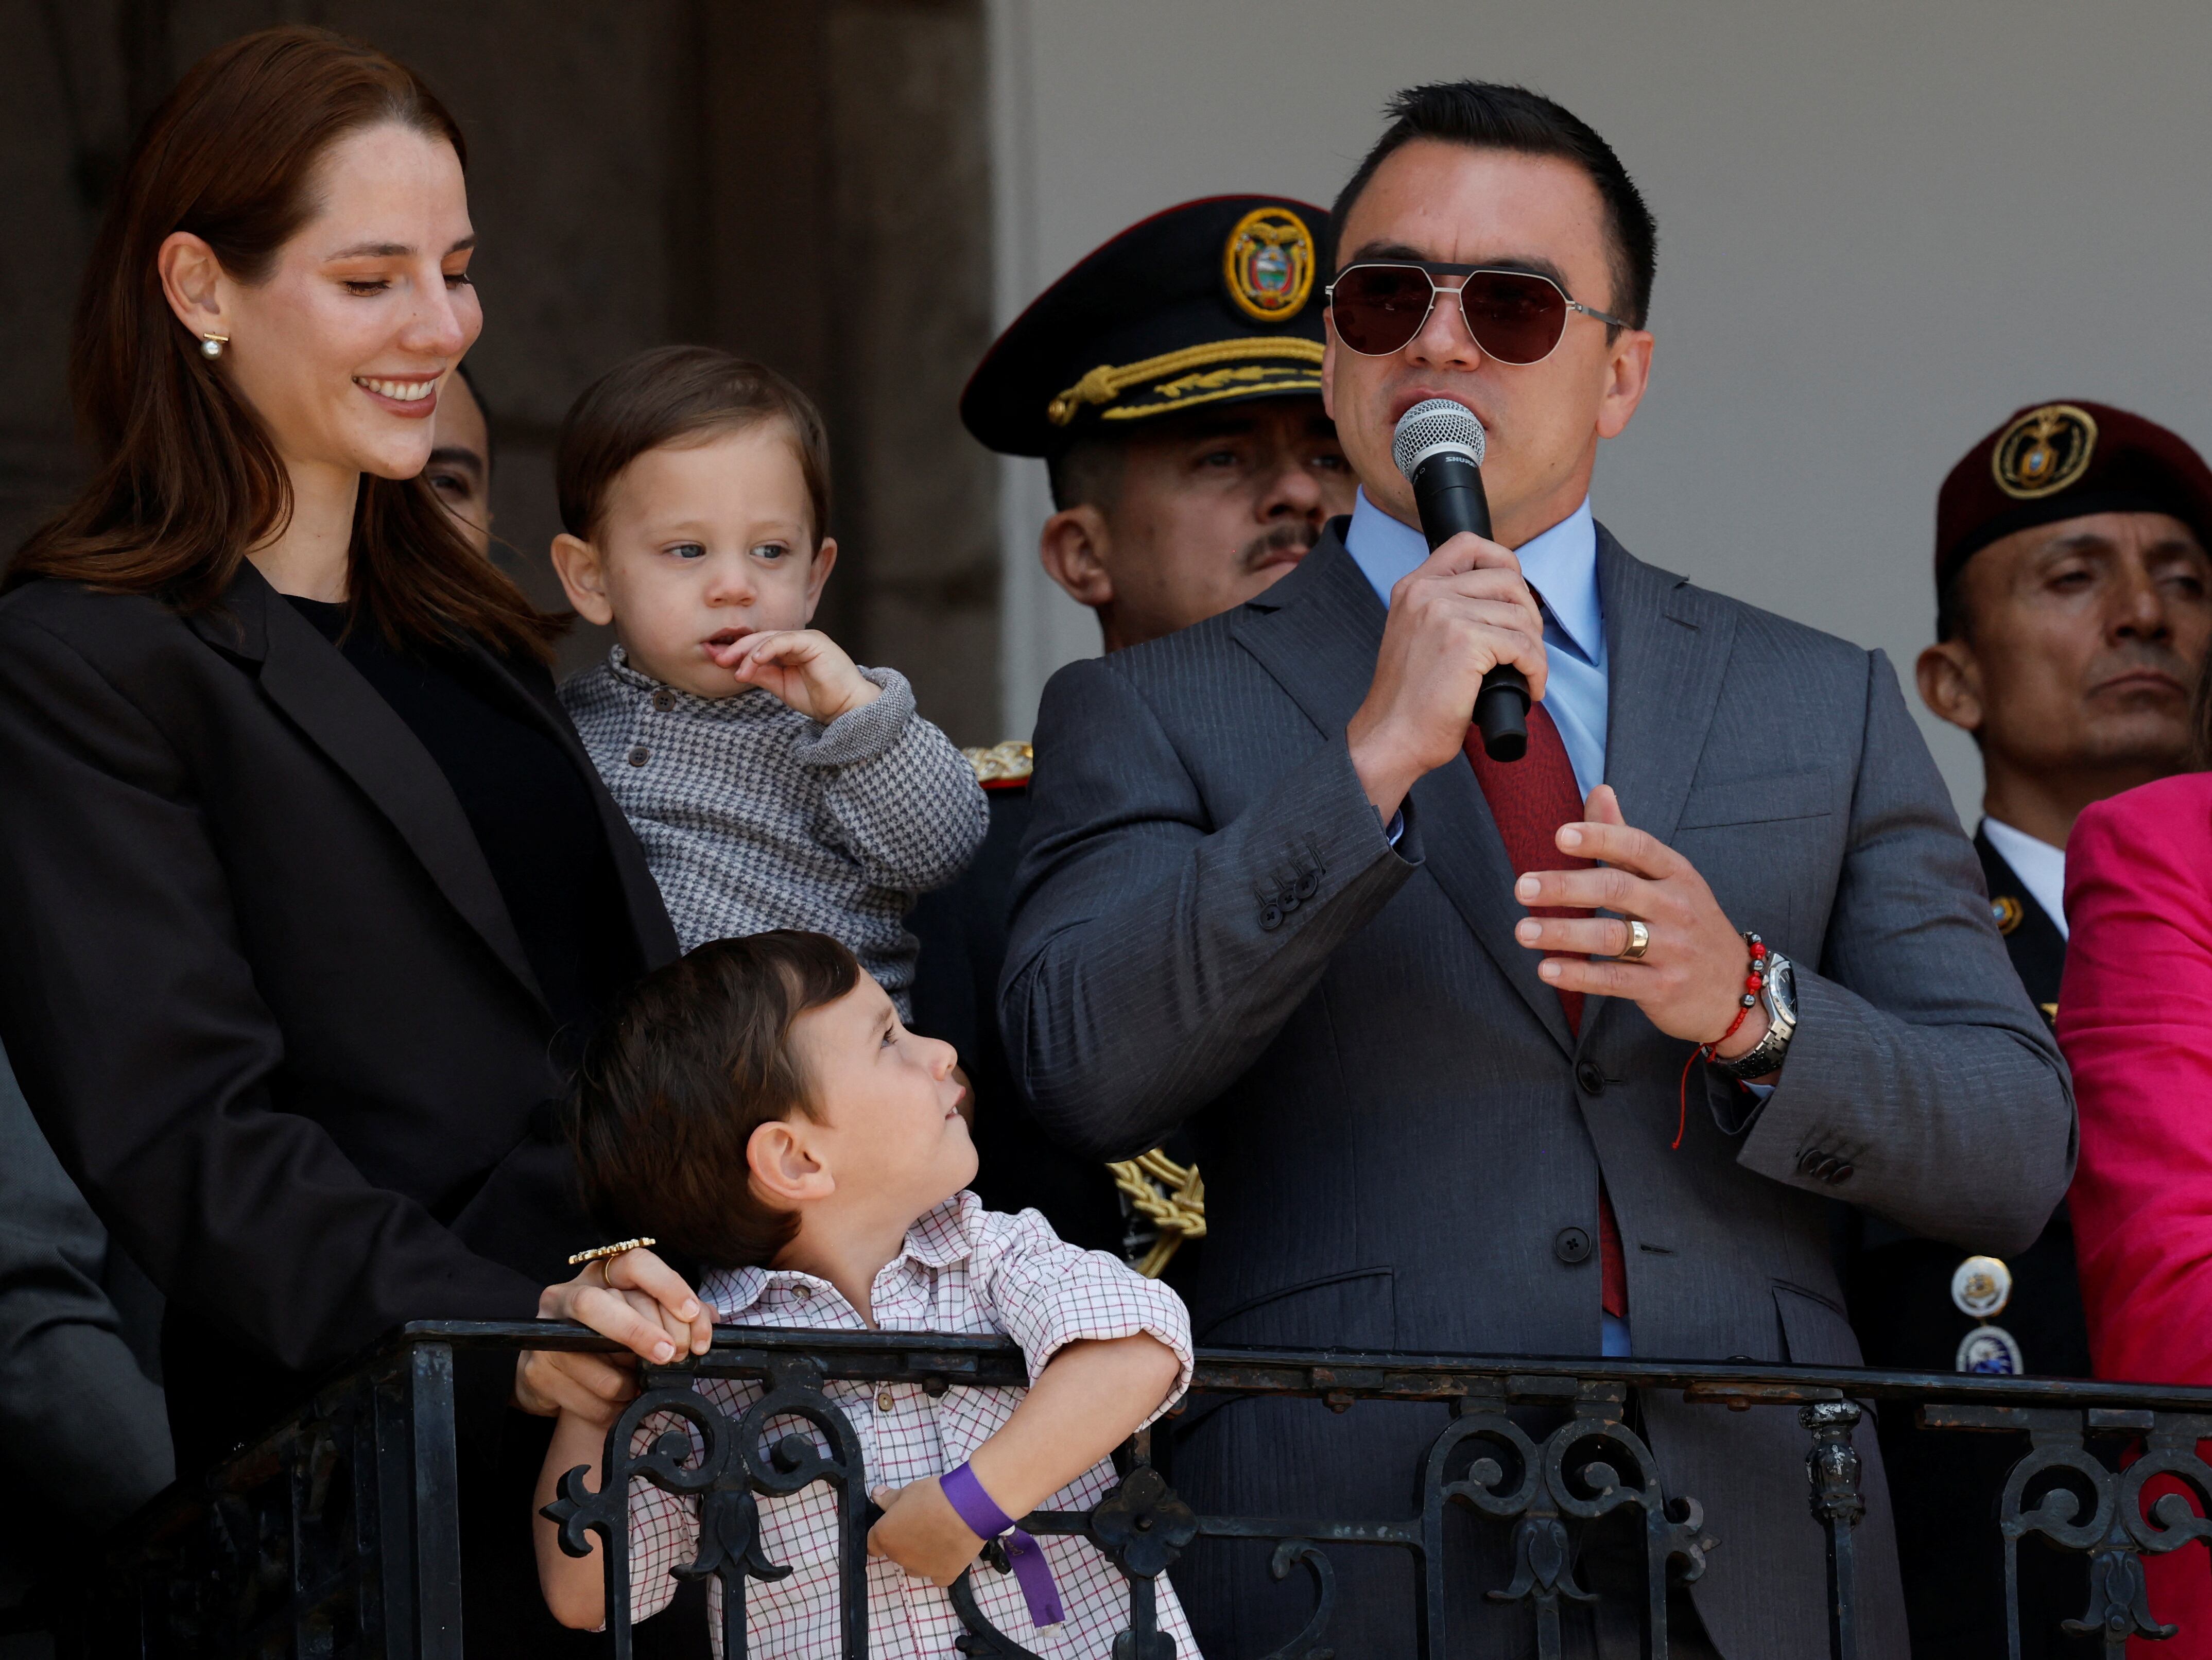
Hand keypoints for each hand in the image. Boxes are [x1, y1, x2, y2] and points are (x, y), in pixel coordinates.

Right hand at [515, 1247, 714, 1418]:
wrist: (559, 1378)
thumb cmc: (610, 1343)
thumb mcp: (644, 1321)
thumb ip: (677, 1316)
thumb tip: (709, 1319)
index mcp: (602, 1275)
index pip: (635, 1263)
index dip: (667, 1285)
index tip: (691, 1313)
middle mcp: (568, 1294)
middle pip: (602, 1302)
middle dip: (642, 1331)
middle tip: (673, 1354)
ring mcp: (546, 1330)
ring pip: (589, 1351)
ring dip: (626, 1377)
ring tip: (642, 1385)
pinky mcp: (534, 1368)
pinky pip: (580, 1391)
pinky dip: (609, 1403)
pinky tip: (620, 1401)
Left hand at [709, 629, 881, 721]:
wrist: (845, 708)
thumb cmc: (818, 698)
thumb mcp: (780, 686)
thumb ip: (761, 674)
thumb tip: (736, 668)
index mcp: (790, 649)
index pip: (758, 645)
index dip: (737, 651)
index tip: (716, 659)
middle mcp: (797, 640)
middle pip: (761, 638)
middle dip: (737, 649)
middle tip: (718, 658)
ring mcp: (807, 639)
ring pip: (771, 638)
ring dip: (749, 652)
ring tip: (735, 667)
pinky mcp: (815, 642)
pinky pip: (786, 641)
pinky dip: (768, 649)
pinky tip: (754, 660)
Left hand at [867, 1479, 984, 1585]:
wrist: (966, 1508)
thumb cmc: (933, 1497)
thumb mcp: (908, 1491)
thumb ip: (889, 1498)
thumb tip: (876, 1495)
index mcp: (886, 1537)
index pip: (872, 1544)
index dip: (881, 1534)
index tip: (892, 1525)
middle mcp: (900, 1558)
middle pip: (895, 1554)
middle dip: (903, 1541)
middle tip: (919, 1523)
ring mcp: (922, 1569)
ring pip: (914, 1567)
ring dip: (919, 1556)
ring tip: (936, 1536)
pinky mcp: (944, 1575)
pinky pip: (937, 1577)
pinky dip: (939, 1568)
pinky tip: (947, 1553)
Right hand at [1346, 530, 1547, 821]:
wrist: (1390, 738)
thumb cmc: (1409, 700)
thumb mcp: (1417, 636)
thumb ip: (1446, 611)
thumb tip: (1504, 603)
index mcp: (1413, 587)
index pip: (1468, 544)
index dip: (1503, 563)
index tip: (1514, 597)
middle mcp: (1426, 592)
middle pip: (1507, 577)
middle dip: (1529, 613)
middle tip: (1526, 648)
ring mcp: (1444, 614)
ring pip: (1521, 615)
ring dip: (1535, 648)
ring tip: (1527, 673)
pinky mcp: (1464, 642)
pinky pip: (1523, 646)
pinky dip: (1537, 669)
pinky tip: (1529, 688)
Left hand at [1510, 785, 1773, 1062]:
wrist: (1737, 990)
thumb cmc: (1689, 925)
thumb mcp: (1669, 878)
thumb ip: (1625, 839)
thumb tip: (1599, 790)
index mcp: (1677, 874)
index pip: (1637, 847)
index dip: (1600, 839)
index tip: (1560, 836)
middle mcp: (1677, 907)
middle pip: (1617, 889)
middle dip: (1566, 887)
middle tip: (1523, 887)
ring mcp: (1673, 949)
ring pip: (1613, 936)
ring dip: (1563, 933)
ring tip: (1523, 931)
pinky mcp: (1664, 987)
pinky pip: (1615, 979)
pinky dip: (1579, 975)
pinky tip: (1547, 969)